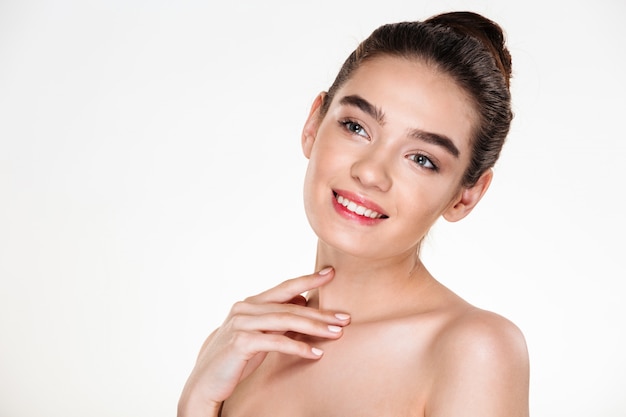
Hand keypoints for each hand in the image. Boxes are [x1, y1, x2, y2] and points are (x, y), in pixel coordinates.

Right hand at [177, 267, 349, 415]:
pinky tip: (315, 353)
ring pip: (286, 320)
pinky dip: (298, 346)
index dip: (308, 279)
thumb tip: (303, 302)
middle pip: (290, 306)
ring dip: (315, 327)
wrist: (205, 383)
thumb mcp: (259, 335)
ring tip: (337, 333)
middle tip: (345, 317)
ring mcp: (241, 323)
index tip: (330, 273)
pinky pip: (276, 341)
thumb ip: (277, 319)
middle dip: (320, 312)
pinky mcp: (241, 341)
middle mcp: (244, 308)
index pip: (284, 288)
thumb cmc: (235, 359)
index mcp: (250, 304)